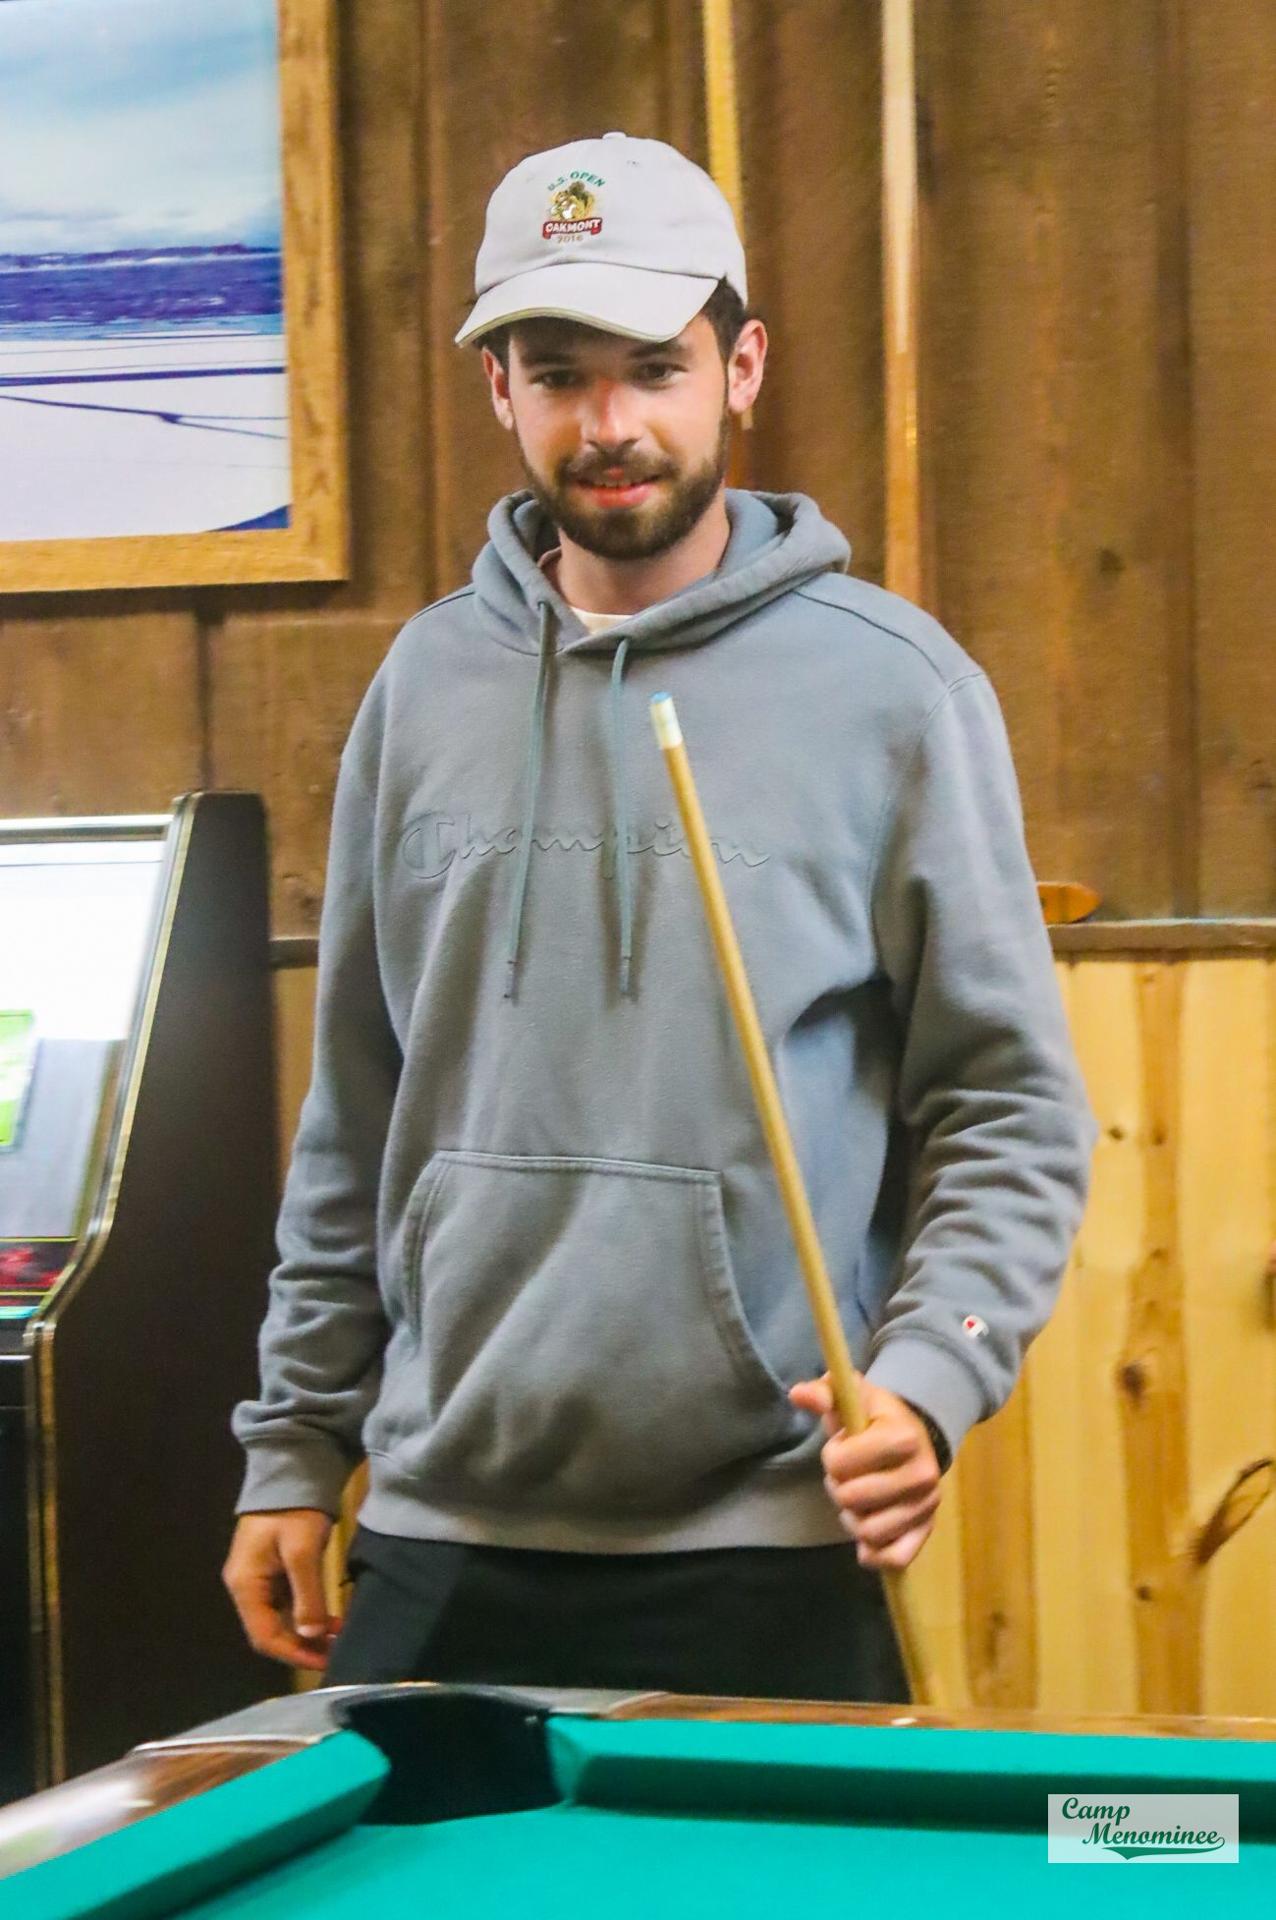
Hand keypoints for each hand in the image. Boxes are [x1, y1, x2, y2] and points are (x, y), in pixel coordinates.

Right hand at [222, 1510, 341, 1670]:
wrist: (294, 1469)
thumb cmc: (295, 1509)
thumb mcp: (301, 1551)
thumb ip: (306, 1596)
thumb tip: (311, 1636)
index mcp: (245, 1584)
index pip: (264, 1636)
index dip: (294, 1654)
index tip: (326, 1662)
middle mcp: (247, 1586)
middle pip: (271, 1631)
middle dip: (303, 1646)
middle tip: (336, 1652)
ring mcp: (260, 1578)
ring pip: (281, 1619)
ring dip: (307, 1632)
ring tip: (338, 1637)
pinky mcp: (274, 1569)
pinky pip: (288, 1603)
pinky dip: (307, 1614)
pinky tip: (330, 1617)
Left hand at [788, 1372, 941, 1570]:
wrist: (915, 1437)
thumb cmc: (875, 1418)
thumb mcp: (852, 1396)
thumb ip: (824, 1392)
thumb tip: (798, 1393)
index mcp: (903, 1438)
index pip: (840, 1463)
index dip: (832, 1457)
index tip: (841, 1447)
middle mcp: (922, 1475)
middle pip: (851, 1500)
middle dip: (839, 1487)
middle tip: (849, 1476)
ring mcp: (926, 1506)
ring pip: (868, 1532)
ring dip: (853, 1518)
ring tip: (859, 1499)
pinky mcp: (926, 1531)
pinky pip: (894, 1558)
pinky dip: (873, 1551)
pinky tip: (867, 1534)